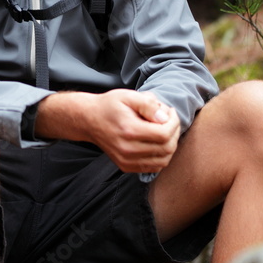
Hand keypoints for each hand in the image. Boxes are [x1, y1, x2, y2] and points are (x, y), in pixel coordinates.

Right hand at [35, 90, 179, 173]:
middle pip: (167, 148)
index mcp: (129, 131)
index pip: (164, 134)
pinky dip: (161, 156)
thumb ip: (148, 104)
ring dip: (170, 145)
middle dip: (174, 132)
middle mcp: (127, 149)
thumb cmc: (109, 106)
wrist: (88, 120)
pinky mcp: (126, 166)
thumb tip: (165, 117)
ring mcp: (126, 160)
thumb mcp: (128, 96)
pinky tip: (156, 142)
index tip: (170, 112)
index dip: (174, 122)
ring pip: (163, 160)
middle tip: (169, 119)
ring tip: (163, 130)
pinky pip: (154, 167)